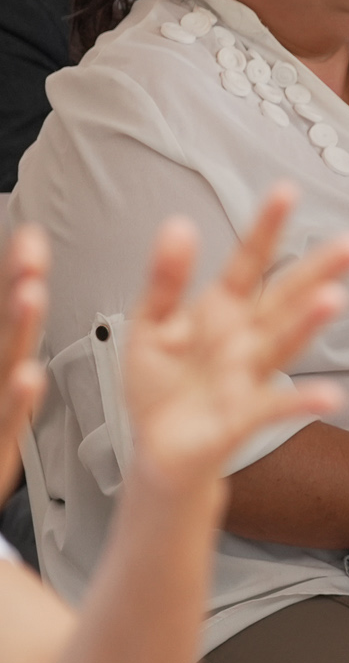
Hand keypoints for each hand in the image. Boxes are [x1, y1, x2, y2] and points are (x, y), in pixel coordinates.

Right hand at [0, 226, 49, 495]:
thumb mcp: (7, 390)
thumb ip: (15, 363)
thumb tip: (27, 318)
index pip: (4, 316)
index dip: (16, 278)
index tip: (30, 237)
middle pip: (3, 330)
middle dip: (16, 285)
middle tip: (31, 246)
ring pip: (2, 369)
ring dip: (17, 330)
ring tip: (31, 292)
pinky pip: (5, 426)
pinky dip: (17, 403)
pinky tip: (30, 378)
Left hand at [120, 187, 348, 499]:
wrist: (160, 450)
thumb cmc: (163, 387)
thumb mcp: (150, 325)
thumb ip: (166, 279)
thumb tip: (178, 224)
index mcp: (223, 312)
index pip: (250, 263)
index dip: (266, 229)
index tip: (286, 191)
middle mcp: (246, 339)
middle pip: (287, 299)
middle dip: (321, 271)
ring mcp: (249, 377)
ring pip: (284, 344)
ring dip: (309, 324)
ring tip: (334, 299)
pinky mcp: (242, 418)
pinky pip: (274, 407)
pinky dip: (302, 401)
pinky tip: (331, 396)